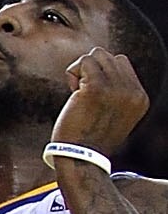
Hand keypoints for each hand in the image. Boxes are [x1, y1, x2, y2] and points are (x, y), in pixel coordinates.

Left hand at [52, 47, 148, 162]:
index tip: (94, 97)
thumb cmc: (89, 138)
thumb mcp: (113, 114)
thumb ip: (115, 91)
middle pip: (108, 56)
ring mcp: (116, 89)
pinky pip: (83, 62)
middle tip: (83, 95)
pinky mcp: (97, 88)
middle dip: (91, 71)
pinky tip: (72, 93)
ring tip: (78, 93)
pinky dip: (72, 73)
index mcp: (140, 98)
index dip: (103, 74)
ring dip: (82, 71)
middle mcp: (132, 91)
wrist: (81, 158)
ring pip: (96, 54)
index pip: (122, 63)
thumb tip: (99, 64)